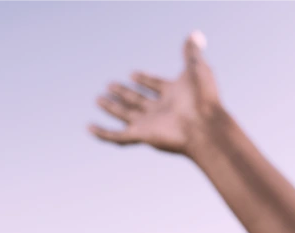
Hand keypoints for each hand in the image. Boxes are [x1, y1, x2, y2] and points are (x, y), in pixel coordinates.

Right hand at [90, 32, 223, 155]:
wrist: (205, 126)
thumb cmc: (203, 98)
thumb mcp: (197, 67)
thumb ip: (191, 52)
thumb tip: (195, 34)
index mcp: (174, 95)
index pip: (155, 85)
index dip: (145, 79)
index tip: (133, 73)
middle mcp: (162, 110)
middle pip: (138, 100)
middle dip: (124, 93)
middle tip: (109, 84)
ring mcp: (151, 123)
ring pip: (126, 115)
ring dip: (112, 107)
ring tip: (98, 99)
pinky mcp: (142, 135)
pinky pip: (117, 136)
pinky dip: (103, 133)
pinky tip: (89, 127)